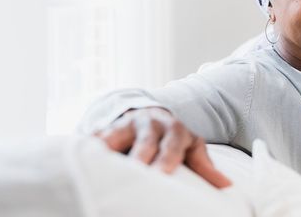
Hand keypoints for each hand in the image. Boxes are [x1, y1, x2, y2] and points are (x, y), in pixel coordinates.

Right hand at [95, 107, 231, 188]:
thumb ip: (204, 166)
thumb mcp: (192, 147)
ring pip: (115, 135)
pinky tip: (73, 158)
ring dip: (107, 148)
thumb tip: (227, 187)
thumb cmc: (174, 139)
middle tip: (133, 173)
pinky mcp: (106, 129)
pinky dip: (85, 146)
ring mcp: (126, 124)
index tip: (160, 174)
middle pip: (143, 141)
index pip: (172, 145)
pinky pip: (93, 137)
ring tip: (96, 165)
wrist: (151, 114)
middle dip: (138, 156)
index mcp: (175, 130)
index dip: (166, 158)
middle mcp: (150, 124)